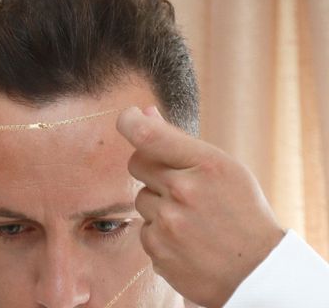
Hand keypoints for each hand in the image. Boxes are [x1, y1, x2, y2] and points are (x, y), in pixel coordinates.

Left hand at [117, 106, 284, 307]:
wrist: (258, 272)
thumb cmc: (241, 211)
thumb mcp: (222, 168)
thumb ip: (178, 141)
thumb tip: (142, 113)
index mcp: (206, 164)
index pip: (147, 135)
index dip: (129, 121)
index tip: (128, 117)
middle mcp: (184, 191)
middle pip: (137, 163)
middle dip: (151, 169)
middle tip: (178, 184)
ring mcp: (169, 223)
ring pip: (141, 198)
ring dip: (159, 205)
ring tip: (192, 220)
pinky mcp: (158, 250)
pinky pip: (144, 229)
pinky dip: (160, 233)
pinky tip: (187, 241)